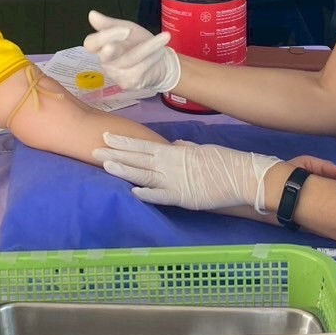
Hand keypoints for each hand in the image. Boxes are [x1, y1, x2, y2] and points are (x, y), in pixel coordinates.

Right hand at [84, 11, 180, 93]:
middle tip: (126, 33)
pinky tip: (160, 52)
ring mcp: (116, 75)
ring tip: (164, 37)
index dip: (104, 36)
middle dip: (115, 46)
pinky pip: (141, 68)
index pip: (91, 44)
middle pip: (105, 55)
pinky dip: (153, 57)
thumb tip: (91, 14)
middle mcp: (105, 63)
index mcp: (101, 47)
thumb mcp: (126, 29)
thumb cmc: (138, 43)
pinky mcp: (128, 83)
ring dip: (149, 46)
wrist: (159, 62)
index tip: (123, 28)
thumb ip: (110, 24)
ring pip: (131, 58)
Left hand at [93, 133, 278, 211]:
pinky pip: (160, 196)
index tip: (107, 136)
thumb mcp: (201, 149)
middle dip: (115, 155)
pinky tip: (131, 192)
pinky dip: (145, 194)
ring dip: (123, 170)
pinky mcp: (182, 198)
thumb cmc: (223, 161)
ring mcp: (174, 181)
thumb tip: (174, 145)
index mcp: (174, 152)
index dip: (123, 142)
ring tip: (105, 166)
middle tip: (94, 150)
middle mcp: (170, 164)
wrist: (241, 175)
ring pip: (142, 175)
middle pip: (137, 159)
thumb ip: (185, 148)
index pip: (142, 145)